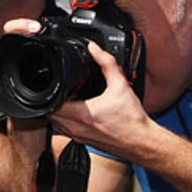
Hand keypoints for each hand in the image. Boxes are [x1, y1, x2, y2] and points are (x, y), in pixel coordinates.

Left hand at [43, 40, 158, 158]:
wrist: (142, 142)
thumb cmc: (133, 120)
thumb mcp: (121, 86)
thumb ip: (107, 64)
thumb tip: (95, 50)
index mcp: (82, 115)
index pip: (51, 102)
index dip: (52, 90)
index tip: (60, 83)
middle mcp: (76, 129)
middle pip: (50, 113)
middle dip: (53, 99)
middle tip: (64, 90)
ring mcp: (78, 137)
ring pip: (56, 123)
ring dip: (58, 111)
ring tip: (70, 100)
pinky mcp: (83, 142)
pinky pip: (65, 130)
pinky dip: (66, 120)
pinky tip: (79, 111)